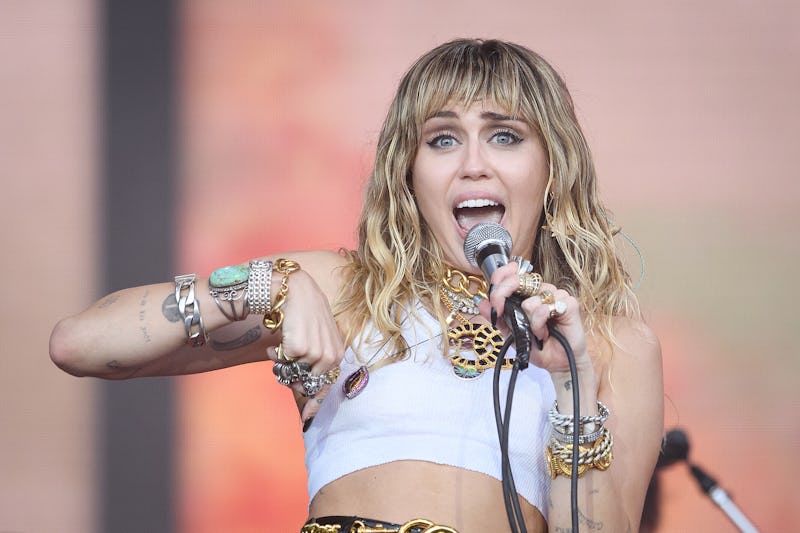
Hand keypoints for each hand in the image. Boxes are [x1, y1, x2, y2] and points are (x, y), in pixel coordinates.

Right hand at [264, 269, 343, 421]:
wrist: (295, 290)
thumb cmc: (304, 314)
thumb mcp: (317, 337)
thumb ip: (316, 363)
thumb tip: (309, 402)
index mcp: (337, 353)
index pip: (325, 385)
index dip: (313, 402)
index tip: (307, 420)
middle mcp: (330, 355)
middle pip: (306, 383)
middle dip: (292, 377)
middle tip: (286, 359)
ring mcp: (315, 352)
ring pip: (292, 372)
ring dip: (282, 362)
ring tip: (284, 343)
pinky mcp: (299, 348)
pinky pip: (281, 362)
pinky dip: (274, 354)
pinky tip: (278, 339)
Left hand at [480, 262, 589, 376]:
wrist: (557, 364)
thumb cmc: (537, 347)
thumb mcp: (512, 334)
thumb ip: (497, 318)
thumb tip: (480, 303)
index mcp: (527, 294)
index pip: (513, 275)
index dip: (501, 275)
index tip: (492, 290)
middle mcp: (541, 292)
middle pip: (520, 279)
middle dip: (503, 293)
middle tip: (499, 310)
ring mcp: (556, 296)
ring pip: (532, 299)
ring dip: (528, 320)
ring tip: (535, 332)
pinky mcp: (569, 304)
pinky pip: (546, 308)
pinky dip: (540, 323)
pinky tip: (544, 333)